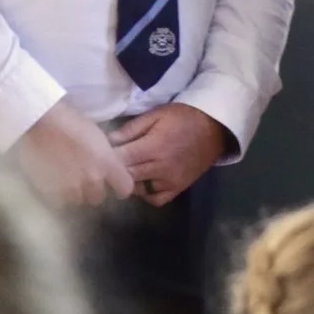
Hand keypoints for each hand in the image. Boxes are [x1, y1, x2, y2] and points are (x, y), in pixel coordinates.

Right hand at [12, 98, 134, 206]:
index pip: (125, 188)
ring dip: (75, 192)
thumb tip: (109, 167)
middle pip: (98, 197)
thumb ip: (106, 157)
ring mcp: (71, 189)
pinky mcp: (52, 193)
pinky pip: (60, 202)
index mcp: (107, 163)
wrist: (40, 122)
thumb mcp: (97, 136)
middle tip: (83, 177)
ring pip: (78, 200)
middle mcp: (92, 180)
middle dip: (92, 189)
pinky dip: (58, 194)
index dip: (120, 187)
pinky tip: (54, 180)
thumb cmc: (70, 121)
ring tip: (66, 178)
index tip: (114, 184)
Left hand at [112, 103, 228, 207]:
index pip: (121, 158)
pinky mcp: (178, 188)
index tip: (99, 154)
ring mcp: (170, 181)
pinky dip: (147, 193)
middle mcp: (160, 167)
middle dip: (114, 170)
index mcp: (153, 146)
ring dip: (129, 181)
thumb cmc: (182, 117)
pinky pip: (156, 199)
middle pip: (127, 175)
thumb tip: (108, 140)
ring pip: (138, 189)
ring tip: (126, 171)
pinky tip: (144, 182)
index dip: (107, 157)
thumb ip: (132, 129)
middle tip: (108, 164)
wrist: (214, 128)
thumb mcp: (156, 115)